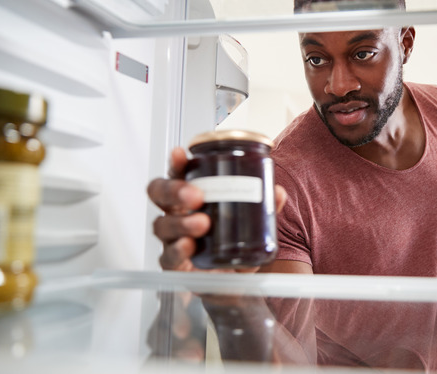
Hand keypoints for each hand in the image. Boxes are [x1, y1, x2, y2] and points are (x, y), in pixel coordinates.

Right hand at [147, 147, 286, 271]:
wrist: (231, 282)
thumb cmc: (234, 244)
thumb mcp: (252, 224)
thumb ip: (264, 207)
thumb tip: (277, 192)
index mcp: (190, 197)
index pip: (177, 174)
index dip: (176, 163)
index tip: (181, 154)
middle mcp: (176, 214)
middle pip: (159, 194)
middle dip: (174, 190)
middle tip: (196, 195)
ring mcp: (171, 239)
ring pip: (161, 225)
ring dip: (180, 222)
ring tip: (202, 222)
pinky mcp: (174, 264)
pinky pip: (167, 256)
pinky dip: (177, 250)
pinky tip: (189, 246)